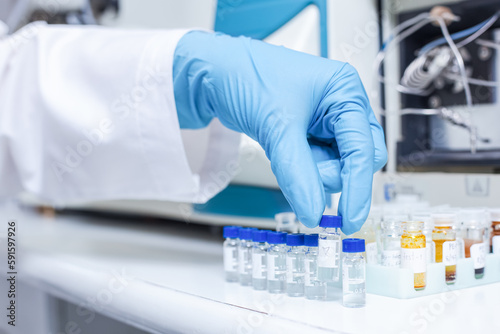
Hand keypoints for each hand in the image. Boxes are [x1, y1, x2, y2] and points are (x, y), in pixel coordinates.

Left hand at [173, 31, 386, 234]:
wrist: (214, 75)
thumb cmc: (246, 77)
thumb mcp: (277, 127)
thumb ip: (298, 173)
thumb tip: (314, 211)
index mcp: (345, 91)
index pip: (363, 149)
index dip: (357, 187)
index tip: (349, 220)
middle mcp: (340, 106)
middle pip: (356, 160)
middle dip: (329, 173)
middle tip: (302, 168)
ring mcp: (324, 122)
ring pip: (335, 166)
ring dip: (311, 170)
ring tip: (282, 148)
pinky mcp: (308, 135)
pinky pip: (315, 164)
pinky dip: (300, 168)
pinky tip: (281, 151)